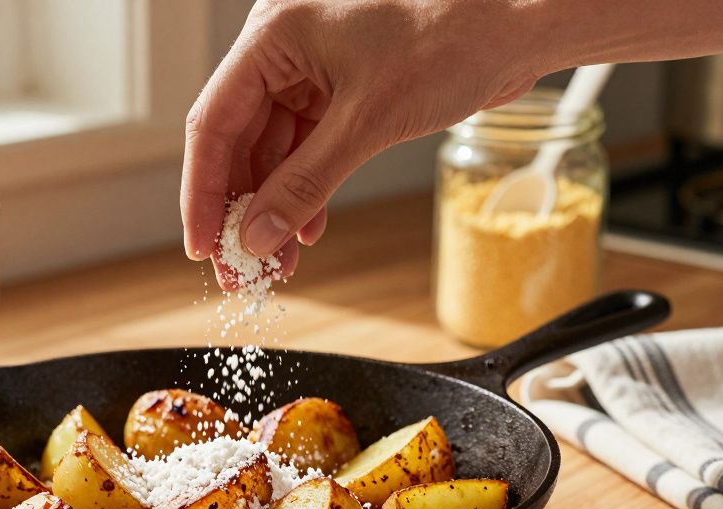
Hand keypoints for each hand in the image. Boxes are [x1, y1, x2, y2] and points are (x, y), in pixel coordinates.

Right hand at [181, 0, 544, 288]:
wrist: (520, 22)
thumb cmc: (453, 38)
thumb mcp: (369, 120)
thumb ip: (307, 184)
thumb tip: (258, 237)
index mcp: (273, 35)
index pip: (213, 123)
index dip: (203, 192)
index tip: (202, 245)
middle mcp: (285, 49)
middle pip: (239, 142)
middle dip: (242, 211)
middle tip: (239, 270)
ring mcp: (313, 70)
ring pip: (274, 153)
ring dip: (275, 209)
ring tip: (275, 264)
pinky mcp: (343, 89)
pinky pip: (307, 149)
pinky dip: (306, 192)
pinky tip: (306, 232)